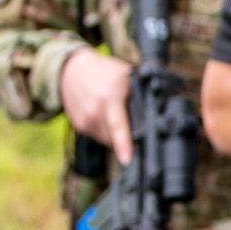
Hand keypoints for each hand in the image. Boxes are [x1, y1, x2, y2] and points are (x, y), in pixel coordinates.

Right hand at [59, 48, 134, 163]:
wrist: (71, 70)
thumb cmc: (105, 72)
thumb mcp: (128, 75)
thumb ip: (142, 93)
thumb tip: (159, 110)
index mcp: (110, 98)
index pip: (118, 126)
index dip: (124, 144)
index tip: (127, 160)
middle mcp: (95, 112)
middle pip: (116, 138)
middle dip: (130, 138)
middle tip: (136, 126)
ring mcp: (85, 121)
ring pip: (108, 140)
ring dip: (117, 136)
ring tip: (119, 115)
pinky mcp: (79, 127)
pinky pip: (99, 137)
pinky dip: (107, 132)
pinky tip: (108, 117)